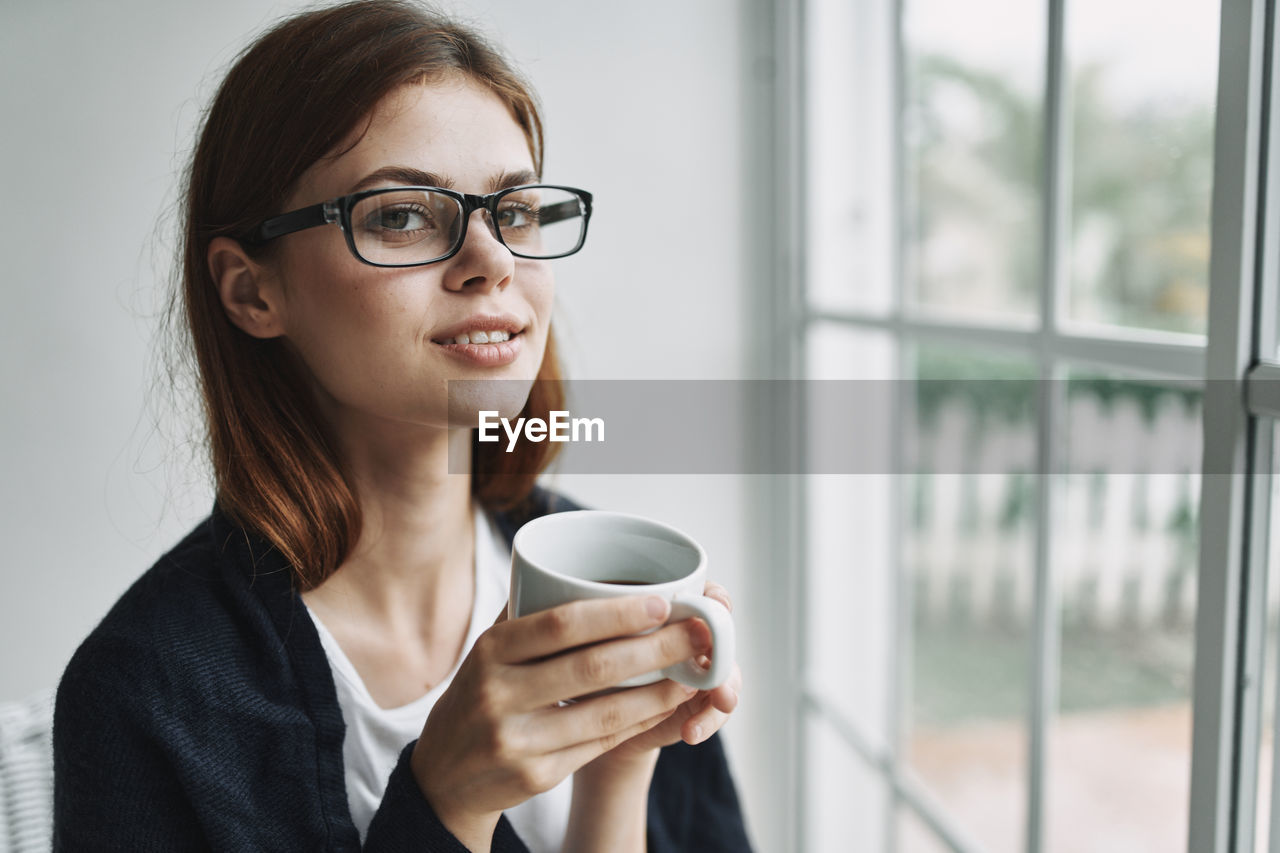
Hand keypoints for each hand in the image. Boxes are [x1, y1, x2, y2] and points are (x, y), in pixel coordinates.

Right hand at [410, 595, 708, 848]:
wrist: (443, 776)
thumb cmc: (478, 697)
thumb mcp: (486, 652)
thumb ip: (528, 614)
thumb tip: (581, 568)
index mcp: (490, 651)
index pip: (561, 624)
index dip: (616, 613)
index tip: (662, 602)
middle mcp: (498, 694)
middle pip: (592, 667)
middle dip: (654, 649)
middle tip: (696, 634)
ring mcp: (516, 740)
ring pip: (604, 713)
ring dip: (657, 693)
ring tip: (692, 674)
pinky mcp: (535, 776)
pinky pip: (600, 745)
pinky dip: (637, 724)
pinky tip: (663, 707)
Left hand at [581, 582, 741, 768]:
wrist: (594, 714)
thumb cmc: (587, 662)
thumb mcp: (589, 642)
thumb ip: (596, 625)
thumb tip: (586, 604)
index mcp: (672, 609)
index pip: (704, 591)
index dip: (713, 594)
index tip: (713, 600)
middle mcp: (691, 636)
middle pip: (723, 631)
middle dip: (724, 642)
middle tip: (715, 645)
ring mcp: (701, 669)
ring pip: (727, 671)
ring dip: (726, 685)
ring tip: (722, 700)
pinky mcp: (702, 703)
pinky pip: (717, 710)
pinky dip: (707, 721)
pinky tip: (691, 733)